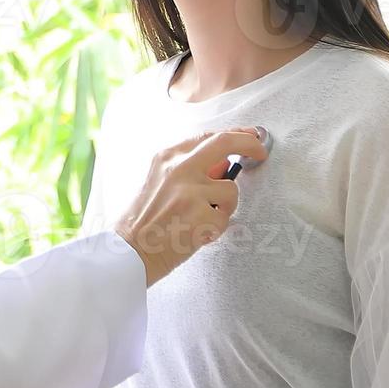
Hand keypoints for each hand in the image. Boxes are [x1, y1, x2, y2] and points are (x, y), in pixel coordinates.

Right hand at [112, 127, 268, 286]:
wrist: (129, 252)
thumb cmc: (144, 221)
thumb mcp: (159, 183)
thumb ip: (190, 171)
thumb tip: (224, 165)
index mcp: (166, 158)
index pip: (207, 137)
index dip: (234, 135)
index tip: (249, 137)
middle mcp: (178, 169)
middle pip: (225, 143)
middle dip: (250, 144)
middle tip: (260, 152)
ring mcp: (190, 192)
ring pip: (230, 189)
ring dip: (224, 206)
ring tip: (202, 219)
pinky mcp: (201, 215)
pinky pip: (225, 217)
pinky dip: (216, 228)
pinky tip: (197, 234)